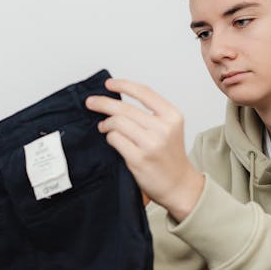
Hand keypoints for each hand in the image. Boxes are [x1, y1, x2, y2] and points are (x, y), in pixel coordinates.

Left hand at [85, 78, 204, 221]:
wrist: (179, 185)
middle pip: (125, 108)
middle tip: (91, 102)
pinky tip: (110, 139)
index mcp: (172, 116)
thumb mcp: (169, 129)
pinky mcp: (139, 158)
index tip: (109, 84)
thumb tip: (117, 100)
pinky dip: (109, 137)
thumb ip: (150, 114)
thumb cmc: (170, 156)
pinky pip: (115, 139)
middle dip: (103, 103)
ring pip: (117, 123)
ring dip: (106, 123)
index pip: (144, 92)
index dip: (123, 85)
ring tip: (103, 126)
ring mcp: (151, 144)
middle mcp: (163, 128)